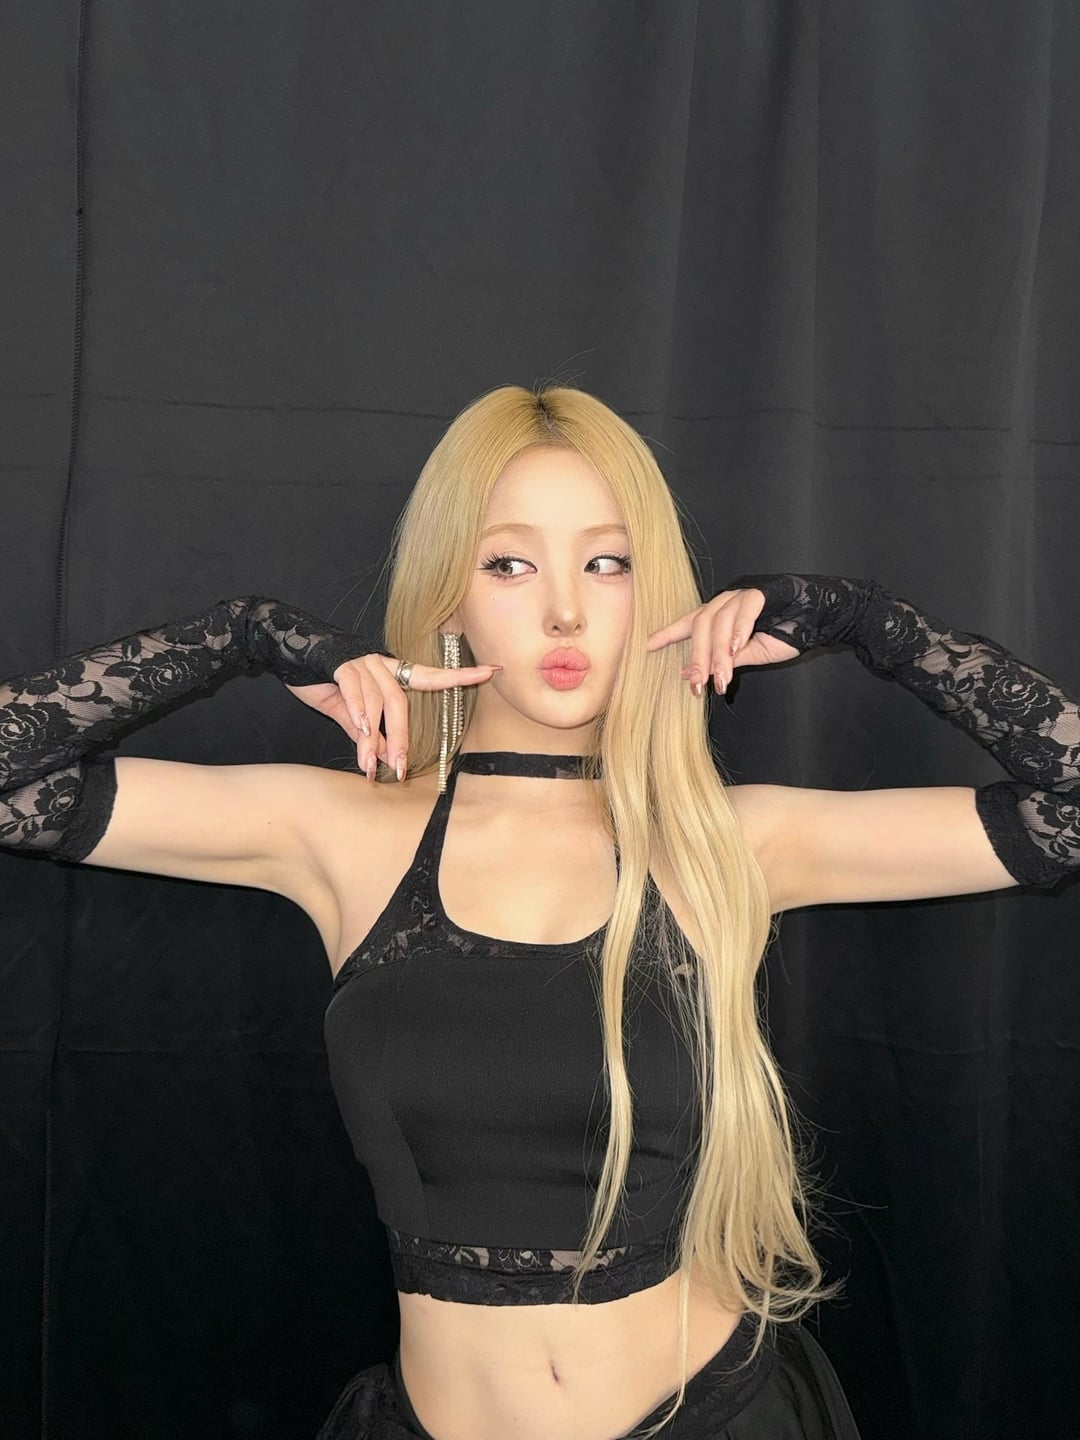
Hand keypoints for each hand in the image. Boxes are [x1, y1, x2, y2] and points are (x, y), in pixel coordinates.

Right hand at [284, 654, 501, 780]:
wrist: (290, 654)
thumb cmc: (325, 684)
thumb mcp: (351, 716)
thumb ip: (370, 734)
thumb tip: (388, 760)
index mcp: (390, 673)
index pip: (430, 676)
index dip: (460, 676)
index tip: (492, 671)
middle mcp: (381, 664)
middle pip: (400, 703)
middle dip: (401, 739)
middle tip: (400, 769)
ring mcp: (362, 662)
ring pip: (377, 704)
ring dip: (373, 738)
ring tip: (369, 763)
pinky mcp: (341, 664)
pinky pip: (355, 692)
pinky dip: (359, 712)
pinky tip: (361, 728)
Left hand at [646, 587, 798, 694]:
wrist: (821, 619)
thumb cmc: (787, 633)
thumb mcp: (752, 655)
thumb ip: (724, 661)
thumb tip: (693, 674)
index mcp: (721, 614)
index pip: (689, 622)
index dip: (668, 633)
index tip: (648, 646)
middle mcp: (728, 601)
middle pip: (701, 624)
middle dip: (697, 656)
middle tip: (696, 683)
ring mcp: (744, 594)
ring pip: (720, 619)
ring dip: (719, 653)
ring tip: (722, 677)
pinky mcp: (763, 591)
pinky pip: (745, 609)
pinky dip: (739, 630)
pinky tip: (737, 648)